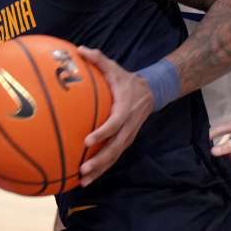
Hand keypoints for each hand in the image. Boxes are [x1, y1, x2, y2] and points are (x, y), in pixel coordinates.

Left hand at [77, 47, 153, 185]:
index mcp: (124, 110)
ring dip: (100, 170)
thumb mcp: (114, 67)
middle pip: (115, 148)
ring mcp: (127, 136)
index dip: (102, 133)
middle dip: (99, 161)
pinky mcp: (124, 142)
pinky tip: (86, 179)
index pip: (114, 124)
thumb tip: (79, 49)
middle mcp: (127, 127)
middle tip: (83, 169)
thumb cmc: (126, 80)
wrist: (151, 92)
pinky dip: (102, 169)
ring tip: (83, 181)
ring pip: (114, 157)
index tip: (87, 141)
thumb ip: (98, 58)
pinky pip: (113, 157)